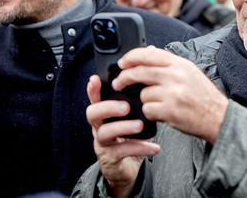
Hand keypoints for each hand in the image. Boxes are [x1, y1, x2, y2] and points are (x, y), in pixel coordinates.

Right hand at [86, 75, 159, 197]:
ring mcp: (103, 143)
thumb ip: (137, 106)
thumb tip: (152, 88)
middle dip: (108, 107)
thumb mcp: (132, 119)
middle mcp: (100, 127)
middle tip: (126, 106)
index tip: (96, 79)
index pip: (96, 99)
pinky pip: (123, 151)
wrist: (128, 168)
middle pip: (93, 114)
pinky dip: (140, 148)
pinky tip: (154, 147)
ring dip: (123, 127)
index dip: (93, 90)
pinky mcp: (110, 158)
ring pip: (105, 132)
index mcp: (105, 115)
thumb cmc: (130, 139)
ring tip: (140, 125)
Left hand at [113, 46, 228, 144]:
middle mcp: (176, 76)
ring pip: (143, 94)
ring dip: (147, 101)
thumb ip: (168, 62)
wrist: (218, 117)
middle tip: (119, 83)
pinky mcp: (169, 110)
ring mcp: (172, 93)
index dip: (131, 57)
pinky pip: (148, 109)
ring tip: (161, 104)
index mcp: (180, 64)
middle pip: (140, 71)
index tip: (122, 63)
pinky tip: (164, 113)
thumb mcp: (189, 72)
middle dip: (125, 78)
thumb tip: (148, 50)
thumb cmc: (204, 96)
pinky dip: (152, 113)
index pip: (149, 54)